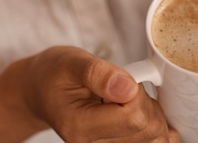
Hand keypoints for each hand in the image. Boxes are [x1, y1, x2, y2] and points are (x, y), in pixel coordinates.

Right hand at [22, 46, 179, 141]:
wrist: (41, 91)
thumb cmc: (54, 74)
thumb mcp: (71, 62)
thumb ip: (98, 73)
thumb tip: (128, 87)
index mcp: (79, 127)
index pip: (132, 117)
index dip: (136, 92)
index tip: (121, 78)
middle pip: (147, 129)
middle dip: (145, 101)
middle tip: (124, 85)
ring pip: (155, 138)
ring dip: (150, 113)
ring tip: (127, 98)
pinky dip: (153, 125)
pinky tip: (140, 111)